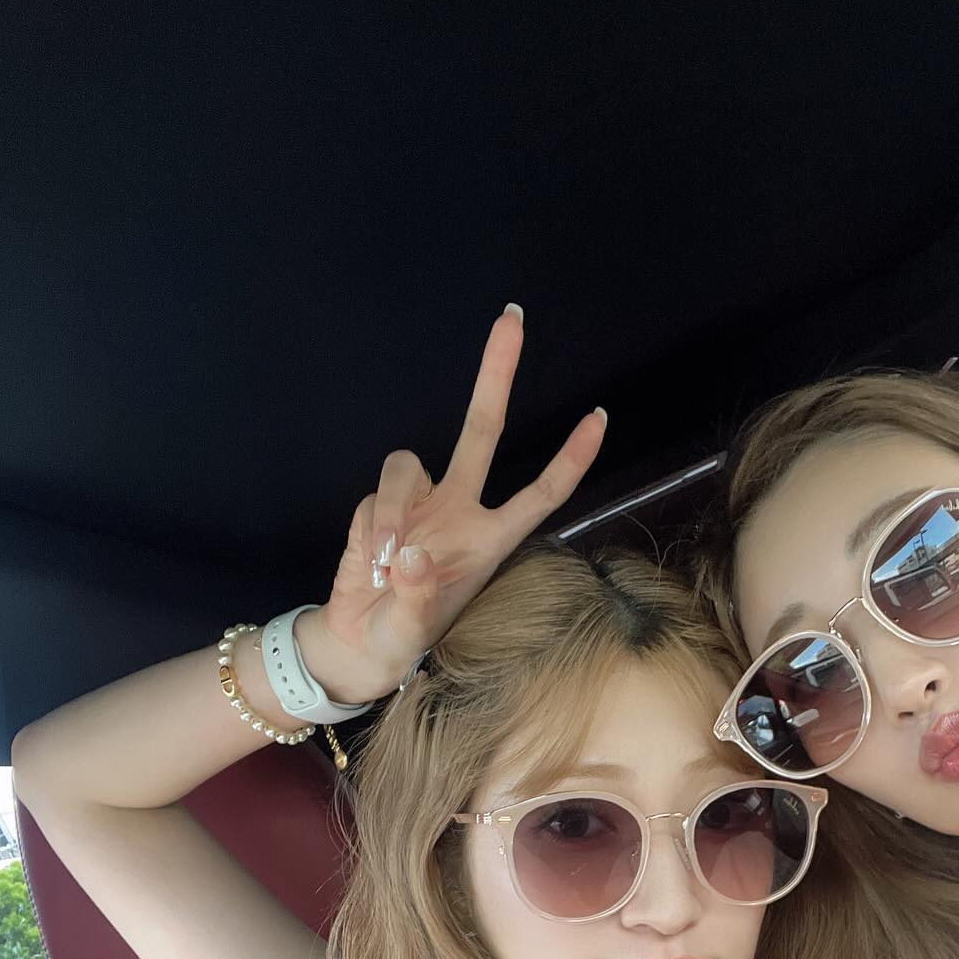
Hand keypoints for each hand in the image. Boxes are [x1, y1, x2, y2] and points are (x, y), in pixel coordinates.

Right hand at [304, 306, 606, 702]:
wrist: (359, 641)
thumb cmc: (403, 636)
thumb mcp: (414, 629)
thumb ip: (416, 595)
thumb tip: (410, 554)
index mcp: (490, 539)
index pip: (542, 492)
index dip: (571, 458)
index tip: (599, 417)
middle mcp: (459, 509)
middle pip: (483, 429)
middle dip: (496, 373)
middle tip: (513, 317)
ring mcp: (419, 502)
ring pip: (408, 464)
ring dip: (392, 512)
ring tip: (385, 566)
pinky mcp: (379, 503)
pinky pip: (376, 494)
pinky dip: (371, 525)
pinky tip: (369, 563)